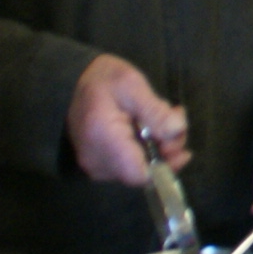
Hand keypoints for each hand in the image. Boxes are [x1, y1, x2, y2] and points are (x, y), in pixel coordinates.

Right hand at [68, 55, 185, 183]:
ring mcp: (96, 165)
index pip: (139, 174)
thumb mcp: (131, 84)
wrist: (70, 83)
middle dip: (167, 149)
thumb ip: (154, 110)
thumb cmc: (101, 79)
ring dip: (159, 145)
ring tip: (164, 114)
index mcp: (104, 141)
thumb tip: (177, 130)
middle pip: (143, 171)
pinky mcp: (100, 163)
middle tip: (175, 116)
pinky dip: (146, 147)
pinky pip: (129, 162)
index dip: (166, 167)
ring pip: (139, 167)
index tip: (182, 148)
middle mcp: (97, 161)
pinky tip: (150, 124)